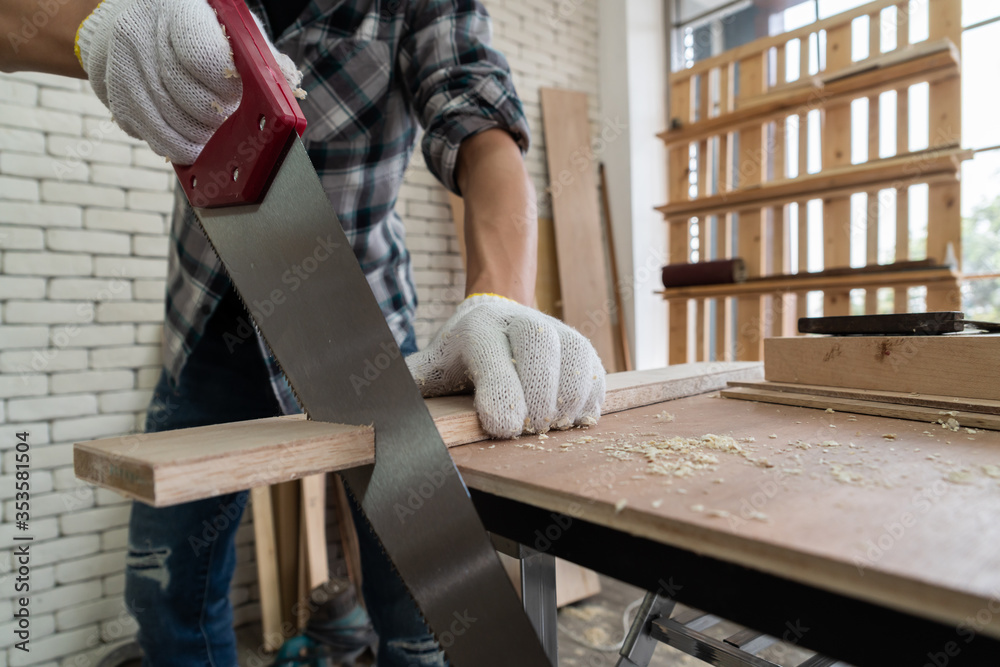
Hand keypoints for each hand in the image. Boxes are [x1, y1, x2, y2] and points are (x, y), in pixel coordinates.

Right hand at [76, 0, 302, 164]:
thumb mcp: (226, 25)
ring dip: (203, 139)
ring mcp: (123, 68)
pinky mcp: (117, 99)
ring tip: (217, 135)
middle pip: (190, 98)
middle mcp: (141, 35)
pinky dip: (181, 148)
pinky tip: (195, 144)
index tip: (238, 94)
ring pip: (173, 124)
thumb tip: (284, 91)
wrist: (129, 21)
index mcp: (177, 10)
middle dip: (219, 118)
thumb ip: (256, 54)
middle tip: (231, 119)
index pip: (207, 60)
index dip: (229, 88)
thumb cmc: (194, 27)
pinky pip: (155, 138)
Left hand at [406, 294, 605, 438]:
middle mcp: (518, 322)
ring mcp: (554, 330)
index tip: (503, 428)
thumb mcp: (428, 368)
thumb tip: (377, 413)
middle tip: (526, 428)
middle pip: (541, 350)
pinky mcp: (581, 345)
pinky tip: (568, 419)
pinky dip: (587, 404)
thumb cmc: (456, 358)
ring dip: (566, 404)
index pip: (493, 359)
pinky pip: (596, 373)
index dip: (501, 395)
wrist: (493, 317)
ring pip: (575, 361)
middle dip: (537, 399)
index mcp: (476, 330)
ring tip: (547, 426)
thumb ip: (407, 387)